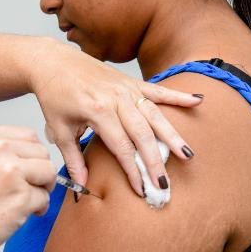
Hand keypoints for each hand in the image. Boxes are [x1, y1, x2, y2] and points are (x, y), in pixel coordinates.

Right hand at [0, 125, 56, 251]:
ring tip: (19, 202)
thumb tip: (36, 156)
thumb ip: (2, 154)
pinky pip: (45, 198)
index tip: (19, 174)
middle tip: (20, 191)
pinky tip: (14, 215)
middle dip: (38, 173)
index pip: (29, 136)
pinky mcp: (21, 197)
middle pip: (42, 153)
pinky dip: (36, 209)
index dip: (29, 158)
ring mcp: (11, 171)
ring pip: (48, 172)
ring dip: (40, 189)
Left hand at [30, 40, 201, 195]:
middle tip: (165, 184)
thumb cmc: (55, 96)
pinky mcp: (130, 81)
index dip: (133, 171)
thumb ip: (73, 159)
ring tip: (188, 155)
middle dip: (155, 161)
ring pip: (155, 115)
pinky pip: (158, 90)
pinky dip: (178, 96)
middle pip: (142, 134)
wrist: (53, 61)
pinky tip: (197, 101)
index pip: (121, 147)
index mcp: (97, 111)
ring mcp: (126, 88)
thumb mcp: (60, 130)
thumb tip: (83, 187)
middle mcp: (116, 98)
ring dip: (172, 135)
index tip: (142, 190)